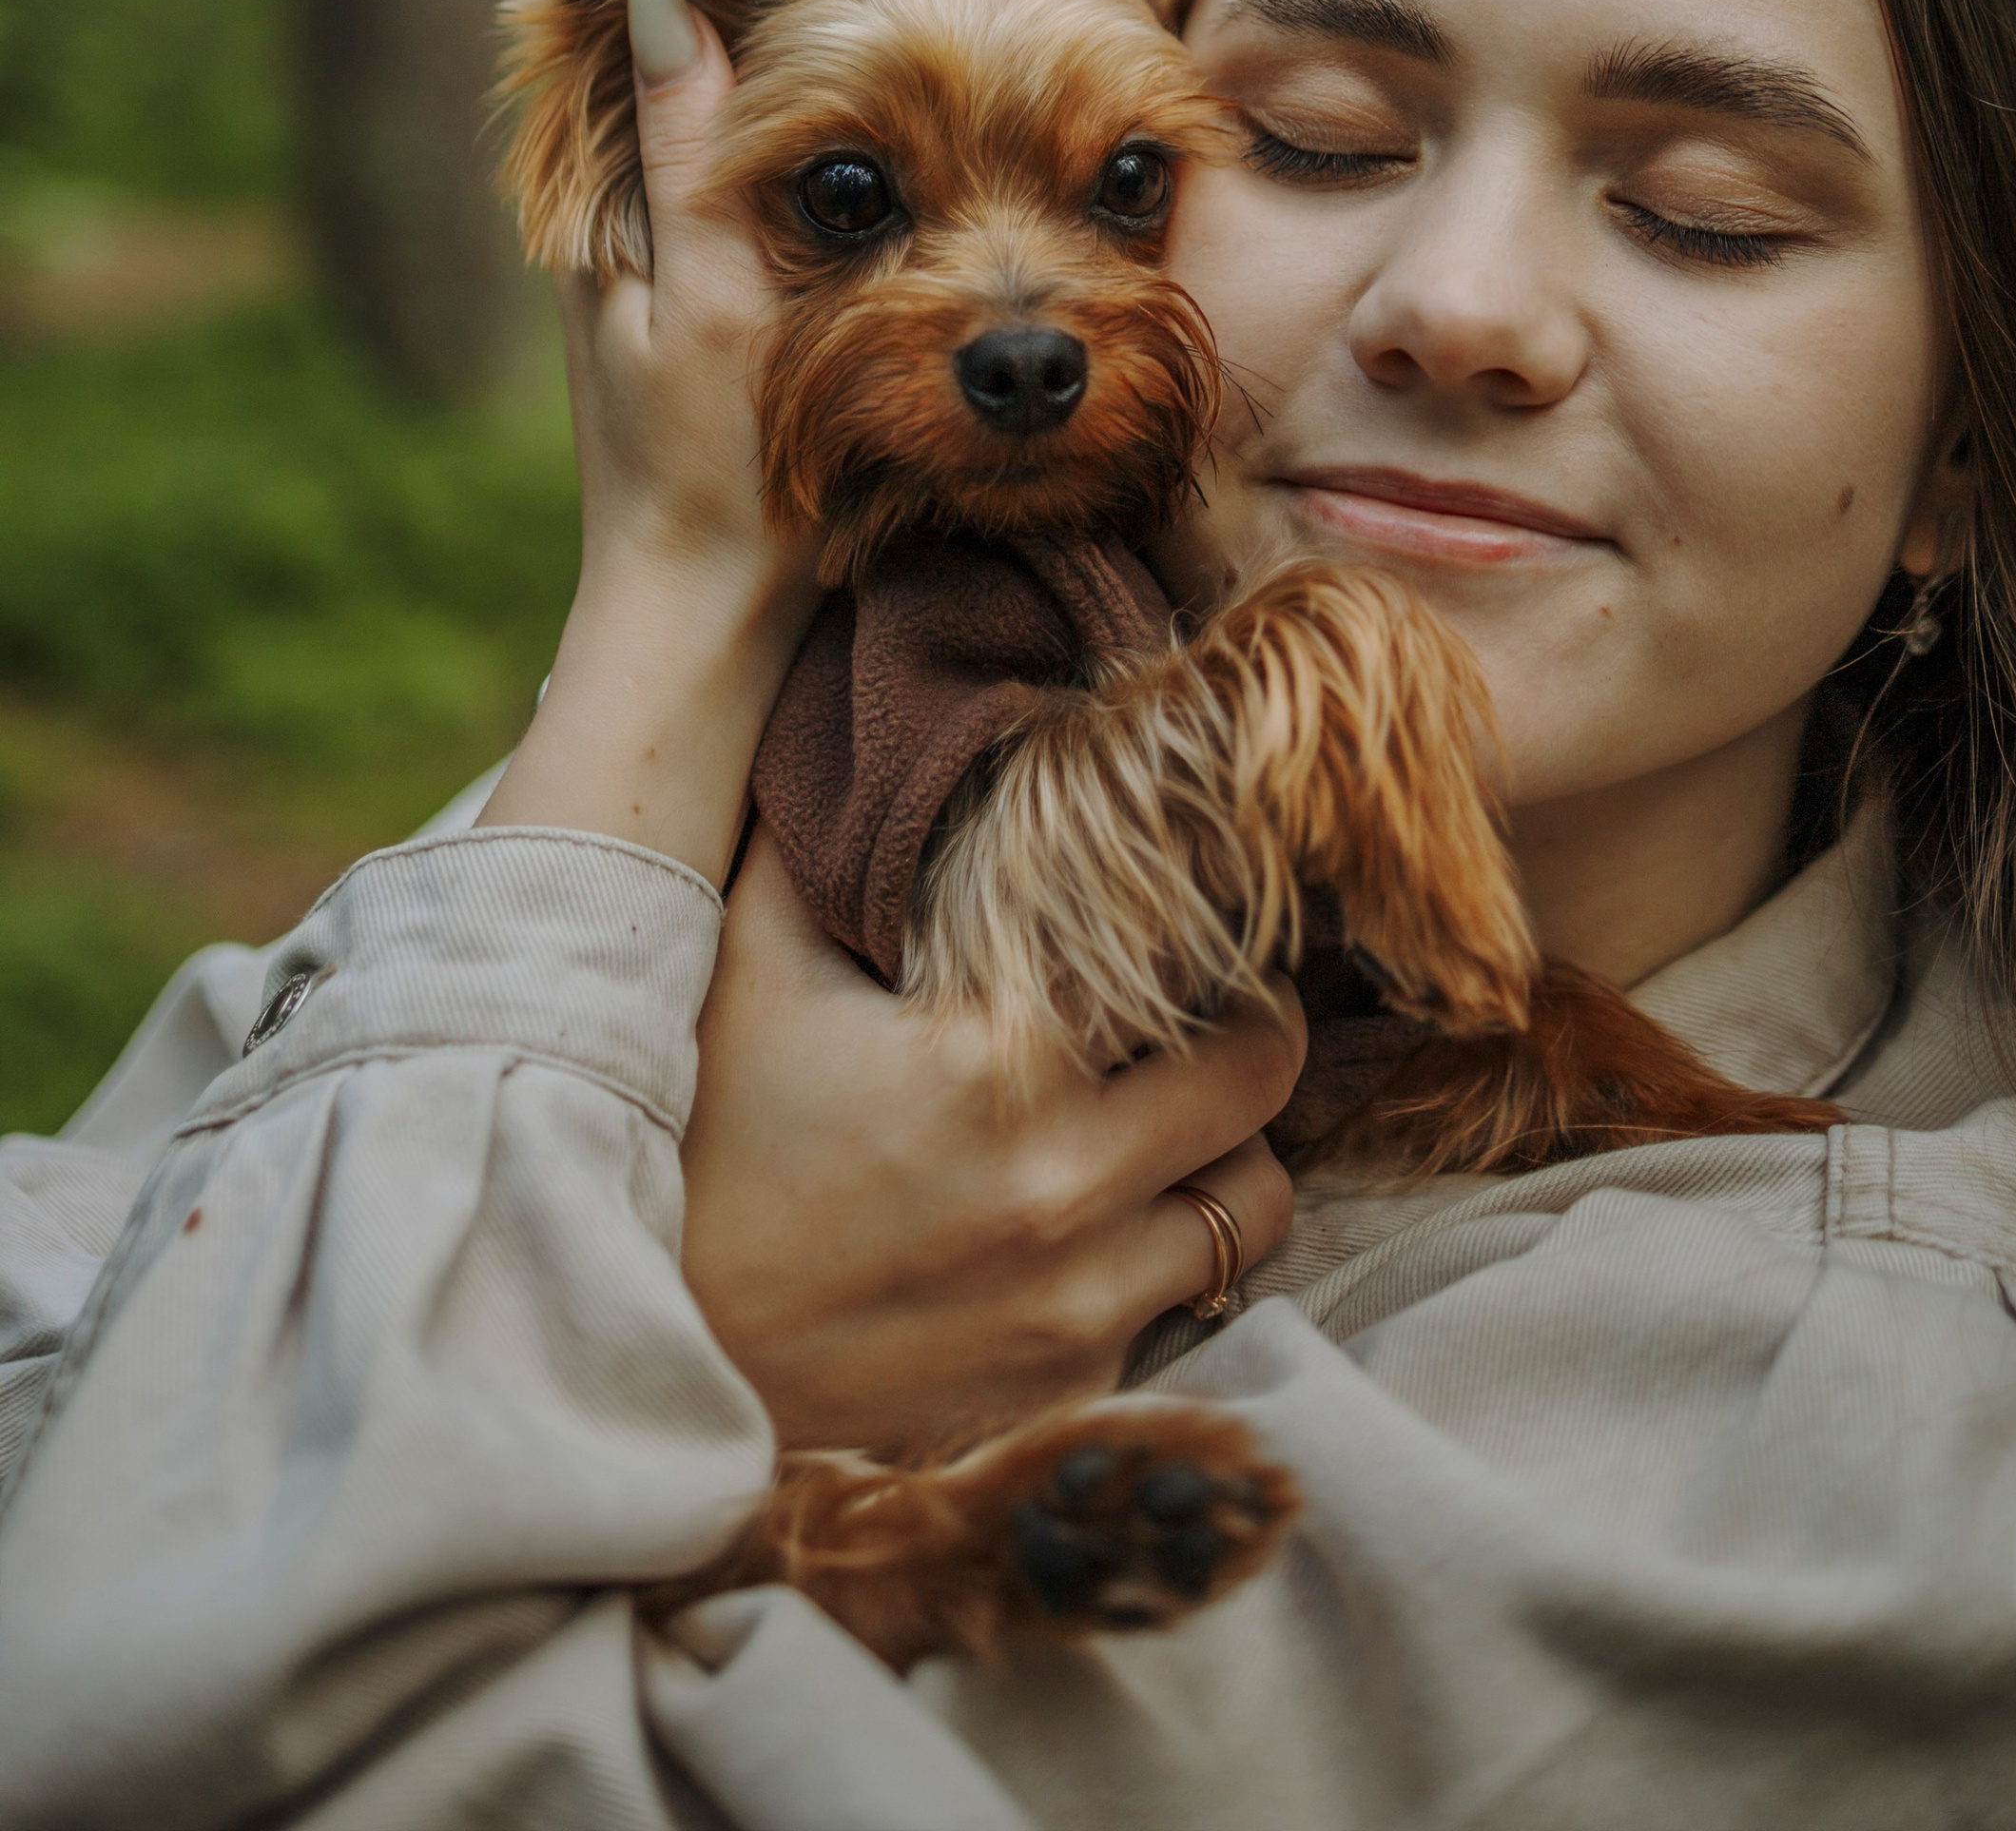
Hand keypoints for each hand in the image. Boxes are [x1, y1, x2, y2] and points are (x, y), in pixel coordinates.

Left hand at [482, 0, 813, 883]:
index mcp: (600, 225)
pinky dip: (828, 180)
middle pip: (702, 104)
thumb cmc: (707, 468)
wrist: (716, 620)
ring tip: (899, 29)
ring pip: (749, 161)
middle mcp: (626, 246)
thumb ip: (689, 148)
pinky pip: (778, 218)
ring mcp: (677, 291)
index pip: (640, 63)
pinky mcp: (729, 329)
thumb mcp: (706, 292)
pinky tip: (902, 155)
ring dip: (814, 109)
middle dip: (775, 40)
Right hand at [683, 828, 1303, 1456]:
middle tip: (1205, 1010)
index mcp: (1001, 1066)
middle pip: (1265, 1087)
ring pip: (1251, 1210)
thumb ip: (819, 841)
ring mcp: (1074, 1308)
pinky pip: (1188, 1310)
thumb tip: (853, 730)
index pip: (1206, 978)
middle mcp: (1065, 1192)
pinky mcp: (1063, 1393)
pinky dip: (1166, 1258)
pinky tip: (1104, 1220)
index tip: (1199, 923)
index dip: (1219, 941)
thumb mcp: (747, 965)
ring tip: (1169, 1120)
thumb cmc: (696, 1142)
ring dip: (1225, 1156)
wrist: (643, 1361)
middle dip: (1248, 1035)